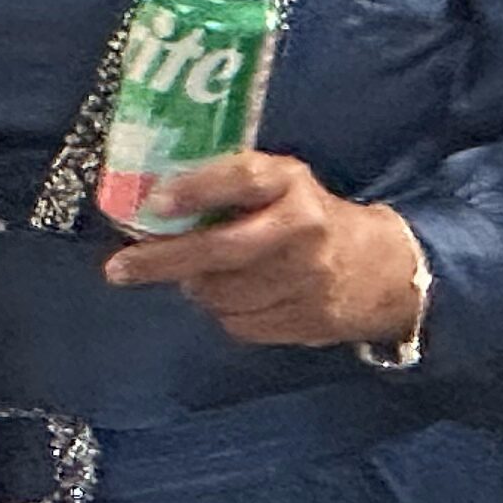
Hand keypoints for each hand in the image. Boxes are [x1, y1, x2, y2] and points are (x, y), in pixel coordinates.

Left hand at [102, 154, 425, 348]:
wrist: (382, 269)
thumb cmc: (309, 217)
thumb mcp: (280, 185)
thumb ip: (228, 188)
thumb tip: (150, 204)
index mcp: (292, 184)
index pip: (242, 178)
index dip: (196, 189)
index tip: (155, 202)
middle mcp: (303, 229)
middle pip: (222, 250)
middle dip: (163, 261)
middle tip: (120, 269)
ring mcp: (308, 279)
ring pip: (223, 294)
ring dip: (197, 288)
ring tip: (198, 277)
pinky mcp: (308, 319)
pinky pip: (241, 324)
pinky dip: (225, 313)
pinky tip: (235, 298)